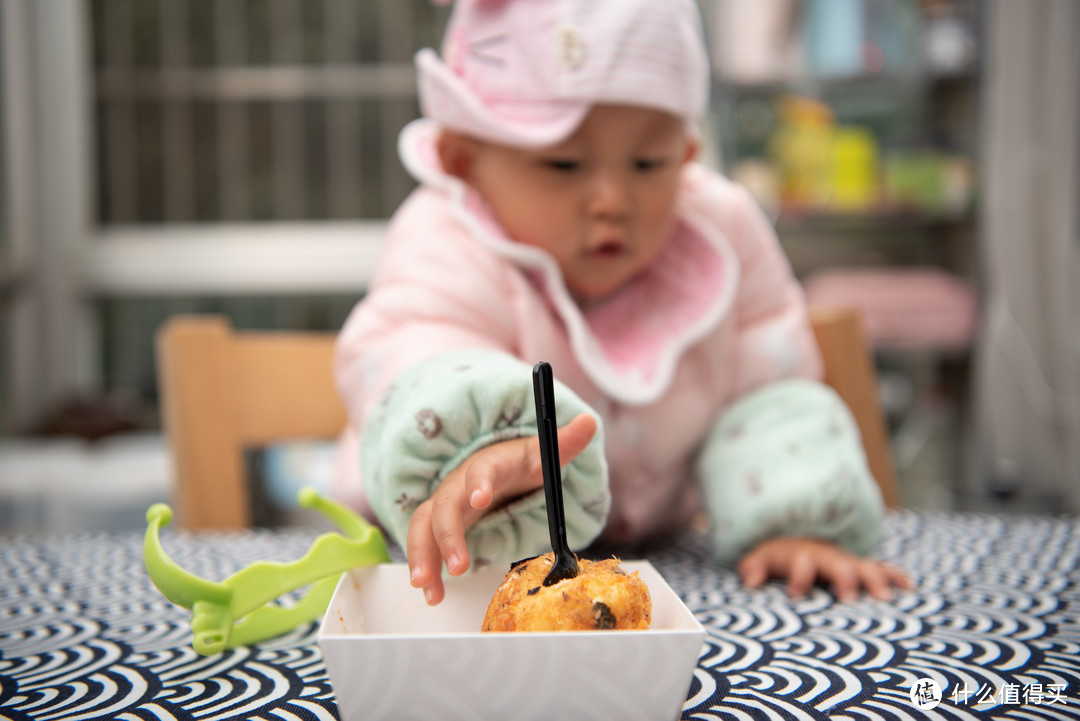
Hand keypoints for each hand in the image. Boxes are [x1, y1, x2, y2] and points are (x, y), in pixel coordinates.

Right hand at [406, 412, 597, 605]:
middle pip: (445, 505)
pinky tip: (432, 594)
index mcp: (489, 464)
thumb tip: (589, 421)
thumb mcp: (541, 453)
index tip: (480, 499)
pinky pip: (425, 545)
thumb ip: (564, 443)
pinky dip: (426, 569)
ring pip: (423, 526)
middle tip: (458, 566)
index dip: (478, 483)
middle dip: (447, 535)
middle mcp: (460, 484)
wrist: (495, 466)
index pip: (481, 469)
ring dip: (422, 555)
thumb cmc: (518, 462)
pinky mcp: (440, 525)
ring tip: (427, 585)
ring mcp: (447, 505)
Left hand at [738, 536, 912, 601]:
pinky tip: (910, 587)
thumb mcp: (760, 559)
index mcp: (801, 555)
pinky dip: (895, 575)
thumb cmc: (779, 556)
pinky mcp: (861, 566)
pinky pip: (882, 568)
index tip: (795, 594)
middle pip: (837, 565)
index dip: (798, 576)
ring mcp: (847, 561)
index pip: (800, 563)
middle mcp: (827, 556)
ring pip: (864, 568)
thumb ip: (754, 568)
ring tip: (884, 597)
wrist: (798, 536)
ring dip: (874, 580)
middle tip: (848, 599)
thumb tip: (750, 581)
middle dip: (843, 579)